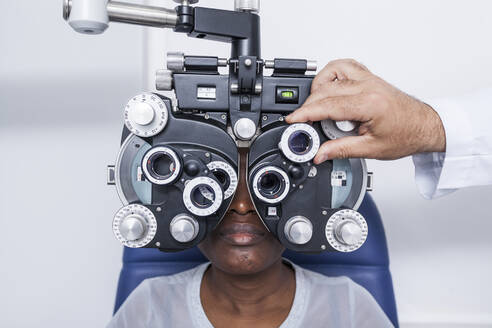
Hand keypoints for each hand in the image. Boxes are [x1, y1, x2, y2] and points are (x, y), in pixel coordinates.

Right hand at [285, 59, 445, 163]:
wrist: (425, 126)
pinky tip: (329, 89)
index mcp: (370, 104)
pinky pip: (345, 66)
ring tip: (317, 106)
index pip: (328, 106)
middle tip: (304, 123)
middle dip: (309, 106)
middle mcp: (369, 86)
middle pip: (326, 89)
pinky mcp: (369, 77)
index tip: (293, 119)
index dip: (306, 113)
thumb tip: (320, 153)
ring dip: (319, 86)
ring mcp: (369, 79)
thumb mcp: (371, 149)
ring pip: (333, 71)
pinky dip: (332, 75)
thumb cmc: (406, 135)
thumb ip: (341, 150)